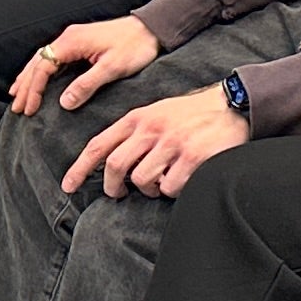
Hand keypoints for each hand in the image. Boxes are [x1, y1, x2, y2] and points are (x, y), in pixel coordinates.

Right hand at [12, 14, 160, 117]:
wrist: (151, 28)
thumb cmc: (134, 47)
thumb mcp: (112, 68)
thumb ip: (87, 84)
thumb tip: (63, 103)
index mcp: (71, 42)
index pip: (43, 67)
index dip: (34, 90)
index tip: (30, 109)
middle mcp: (67, 38)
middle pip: (37, 63)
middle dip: (25, 86)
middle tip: (16, 109)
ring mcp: (72, 39)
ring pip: (41, 60)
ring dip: (28, 79)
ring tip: (17, 96)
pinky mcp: (78, 43)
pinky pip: (51, 59)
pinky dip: (40, 72)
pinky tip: (36, 80)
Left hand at [66, 85, 246, 197]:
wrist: (231, 105)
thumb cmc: (190, 114)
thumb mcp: (156, 113)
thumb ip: (133, 133)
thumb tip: (109, 163)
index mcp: (138, 118)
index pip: (100, 145)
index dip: (80, 168)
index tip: (69, 186)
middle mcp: (151, 129)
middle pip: (116, 166)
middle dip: (112, 186)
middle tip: (118, 194)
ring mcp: (171, 144)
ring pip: (142, 180)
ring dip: (147, 189)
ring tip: (158, 183)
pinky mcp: (192, 158)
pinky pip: (169, 187)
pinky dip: (171, 190)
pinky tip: (180, 180)